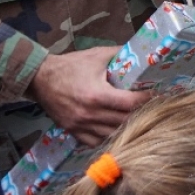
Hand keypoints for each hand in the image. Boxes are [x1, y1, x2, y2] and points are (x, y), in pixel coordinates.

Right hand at [27, 47, 150, 145]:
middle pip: (124, 121)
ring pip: (112, 135)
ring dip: (125, 128)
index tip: (155, 94)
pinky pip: (95, 142)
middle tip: (150, 107)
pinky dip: (108, 137)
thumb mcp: (97, 55)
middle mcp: (89, 114)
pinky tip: (115, 129)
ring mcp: (80, 126)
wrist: (39, 78)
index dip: (146, 99)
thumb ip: (120, 54)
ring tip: (135, 118)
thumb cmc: (70, 66)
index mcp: (97, 95)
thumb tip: (143, 52)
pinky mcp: (73, 132)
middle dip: (140, 114)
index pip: (130, 103)